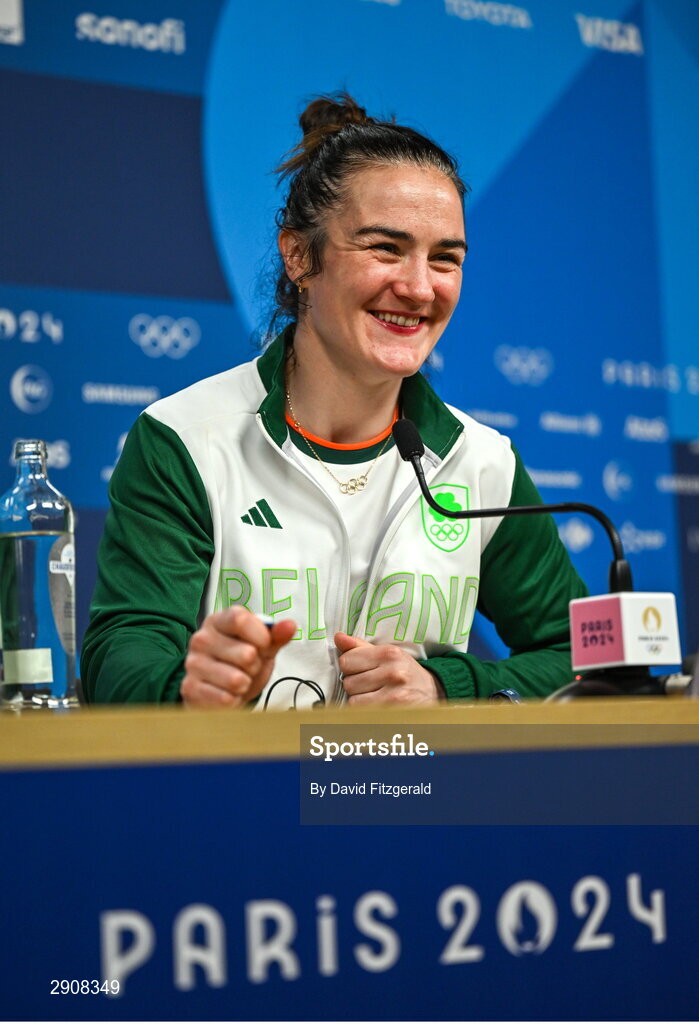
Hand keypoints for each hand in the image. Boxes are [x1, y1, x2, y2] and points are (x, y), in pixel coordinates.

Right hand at [181, 606, 296, 707]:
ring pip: (236, 679)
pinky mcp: (190, 688)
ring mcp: (193, 664)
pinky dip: (234, 700)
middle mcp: (201, 639)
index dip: (260, 636)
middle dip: (255, 665)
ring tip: (239, 680)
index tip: (264, 645)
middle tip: (248, 667)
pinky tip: (228, 694)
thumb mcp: (261, 646)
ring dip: (245, 685)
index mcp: (218, 621)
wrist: (219, 689)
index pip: (240, 619)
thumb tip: (290, 625)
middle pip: (245, 653)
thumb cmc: (241, 663)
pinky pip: (225, 698)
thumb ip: (276, 635)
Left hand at [335, 632, 442, 706]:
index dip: (349, 666)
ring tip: (374, 694)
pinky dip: (365, 710)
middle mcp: (392, 672)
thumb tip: (338, 637)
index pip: (347, 660)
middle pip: (348, 682)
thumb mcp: (387, 654)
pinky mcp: (393, 712)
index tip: (360, 669)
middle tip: (371, 684)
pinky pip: (362, 713)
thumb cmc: (405, 671)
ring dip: (359, 700)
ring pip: (353, 700)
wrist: (433, 692)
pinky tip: (377, 704)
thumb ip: (360, 646)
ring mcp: (394, 694)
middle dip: (355, 685)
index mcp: (389, 653)